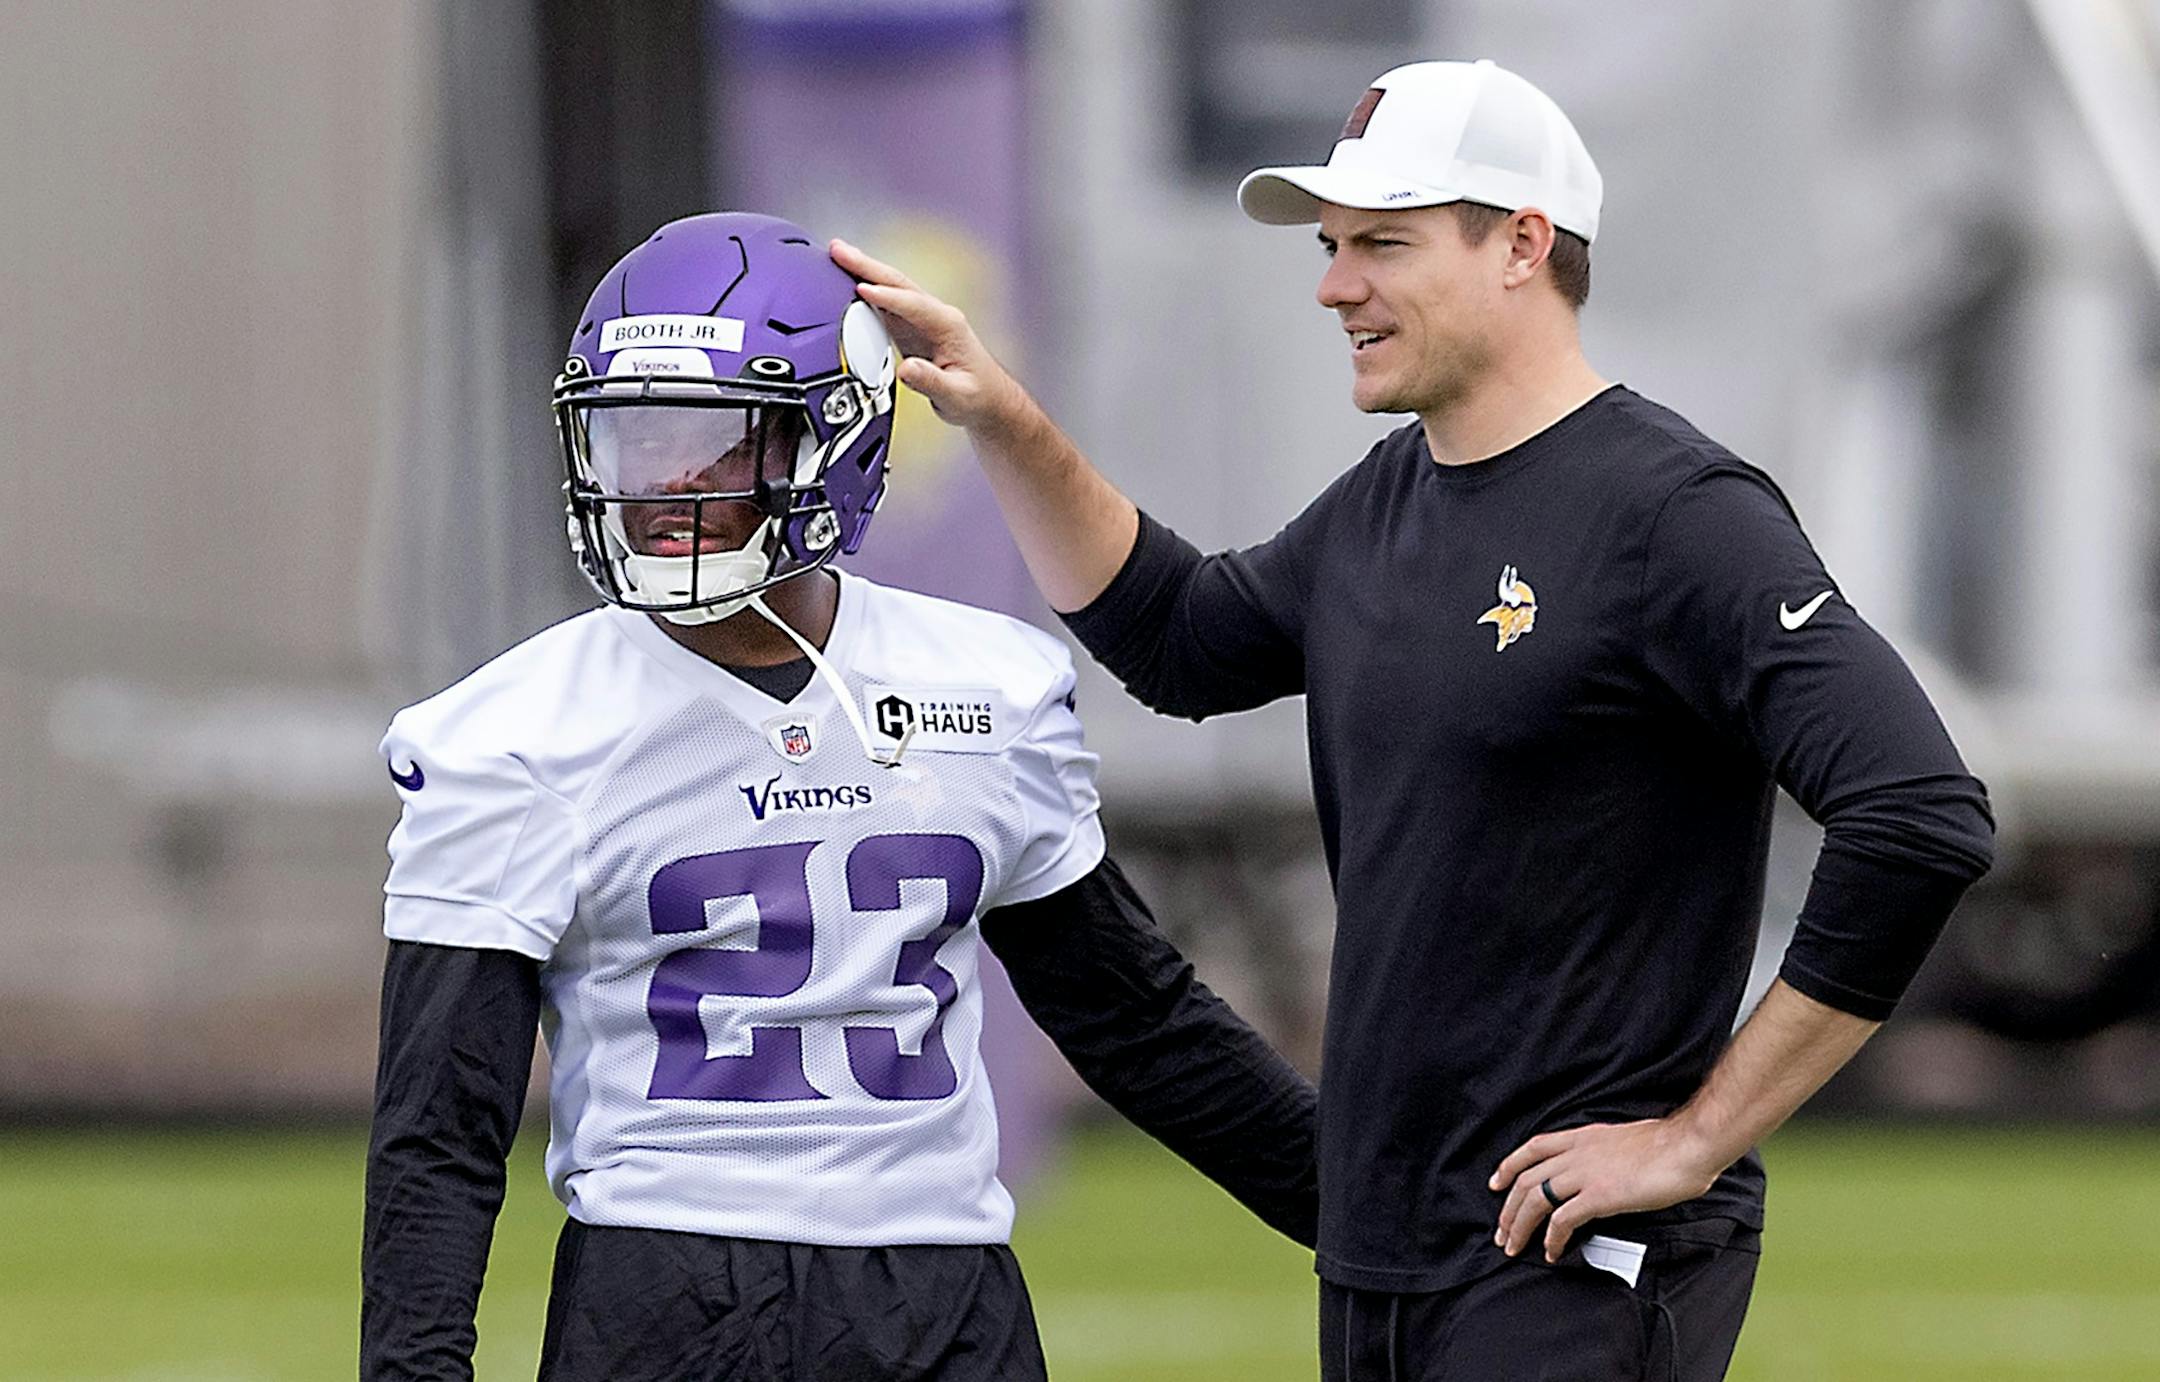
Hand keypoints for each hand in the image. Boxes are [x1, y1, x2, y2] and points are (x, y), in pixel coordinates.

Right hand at [829, 238, 1026, 430]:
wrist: (986, 399)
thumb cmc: (976, 396)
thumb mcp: (956, 396)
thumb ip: (930, 382)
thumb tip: (907, 369)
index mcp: (948, 325)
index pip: (913, 304)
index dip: (887, 296)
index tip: (861, 288)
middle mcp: (935, 315)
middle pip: (897, 283)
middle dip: (867, 266)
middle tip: (839, 250)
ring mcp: (922, 319)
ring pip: (890, 287)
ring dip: (862, 270)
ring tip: (836, 255)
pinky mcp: (911, 327)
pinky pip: (885, 302)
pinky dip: (865, 288)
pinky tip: (848, 279)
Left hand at [1487, 1118, 1721, 1262]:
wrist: (1687, 1146)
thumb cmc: (1666, 1146)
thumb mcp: (1621, 1140)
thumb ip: (1602, 1153)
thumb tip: (1598, 1170)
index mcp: (1582, 1138)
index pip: (1533, 1148)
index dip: (1509, 1166)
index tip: (1496, 1184)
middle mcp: (1576, 1153)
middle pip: (1526, 1179)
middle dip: (1508, 1208)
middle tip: (1502, 1232)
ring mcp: (1585, 1173)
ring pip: (1535, 1199)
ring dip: (1520, 1226)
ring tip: (1515, 1247)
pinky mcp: (1599, 1195)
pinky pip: (1562, 1219)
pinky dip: (1552, 1238)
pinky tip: (1552, 1251)